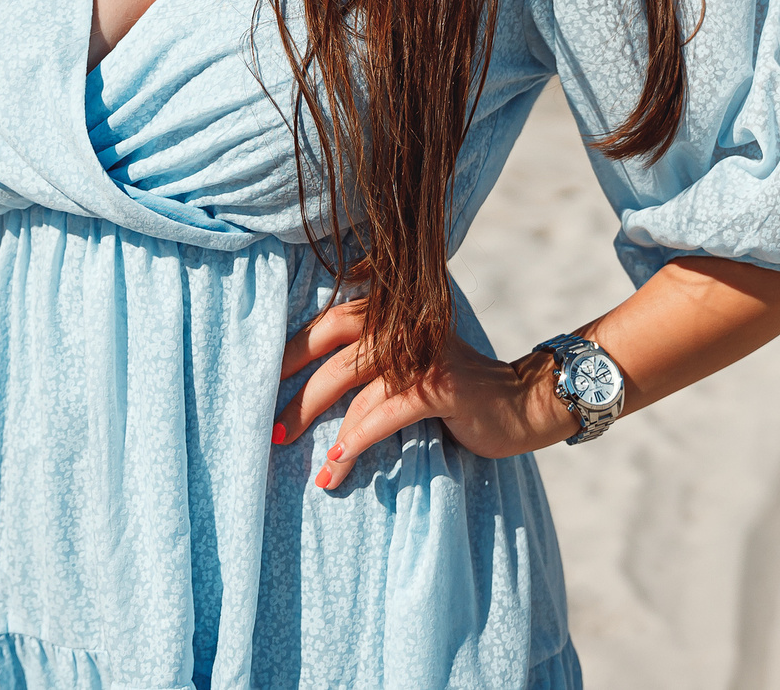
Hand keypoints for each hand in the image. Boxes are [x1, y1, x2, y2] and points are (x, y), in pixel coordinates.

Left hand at [274, 298, 578, 490]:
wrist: (522, 403)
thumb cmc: (455, 390)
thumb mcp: (409, 363)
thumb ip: (369, 356)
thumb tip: (305, 380)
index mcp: (392, 312)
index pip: (329, 320)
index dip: (291, 348)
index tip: (258, 382)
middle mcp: (405, 323)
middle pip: (334, 344)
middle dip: (295, 384)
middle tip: (270, 426)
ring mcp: (424, 352)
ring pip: (355, 383)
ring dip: (321, 425)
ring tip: (300, 461)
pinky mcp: (442, 386)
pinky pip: (387, 412)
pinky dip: (356, 440)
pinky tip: (336, 467)